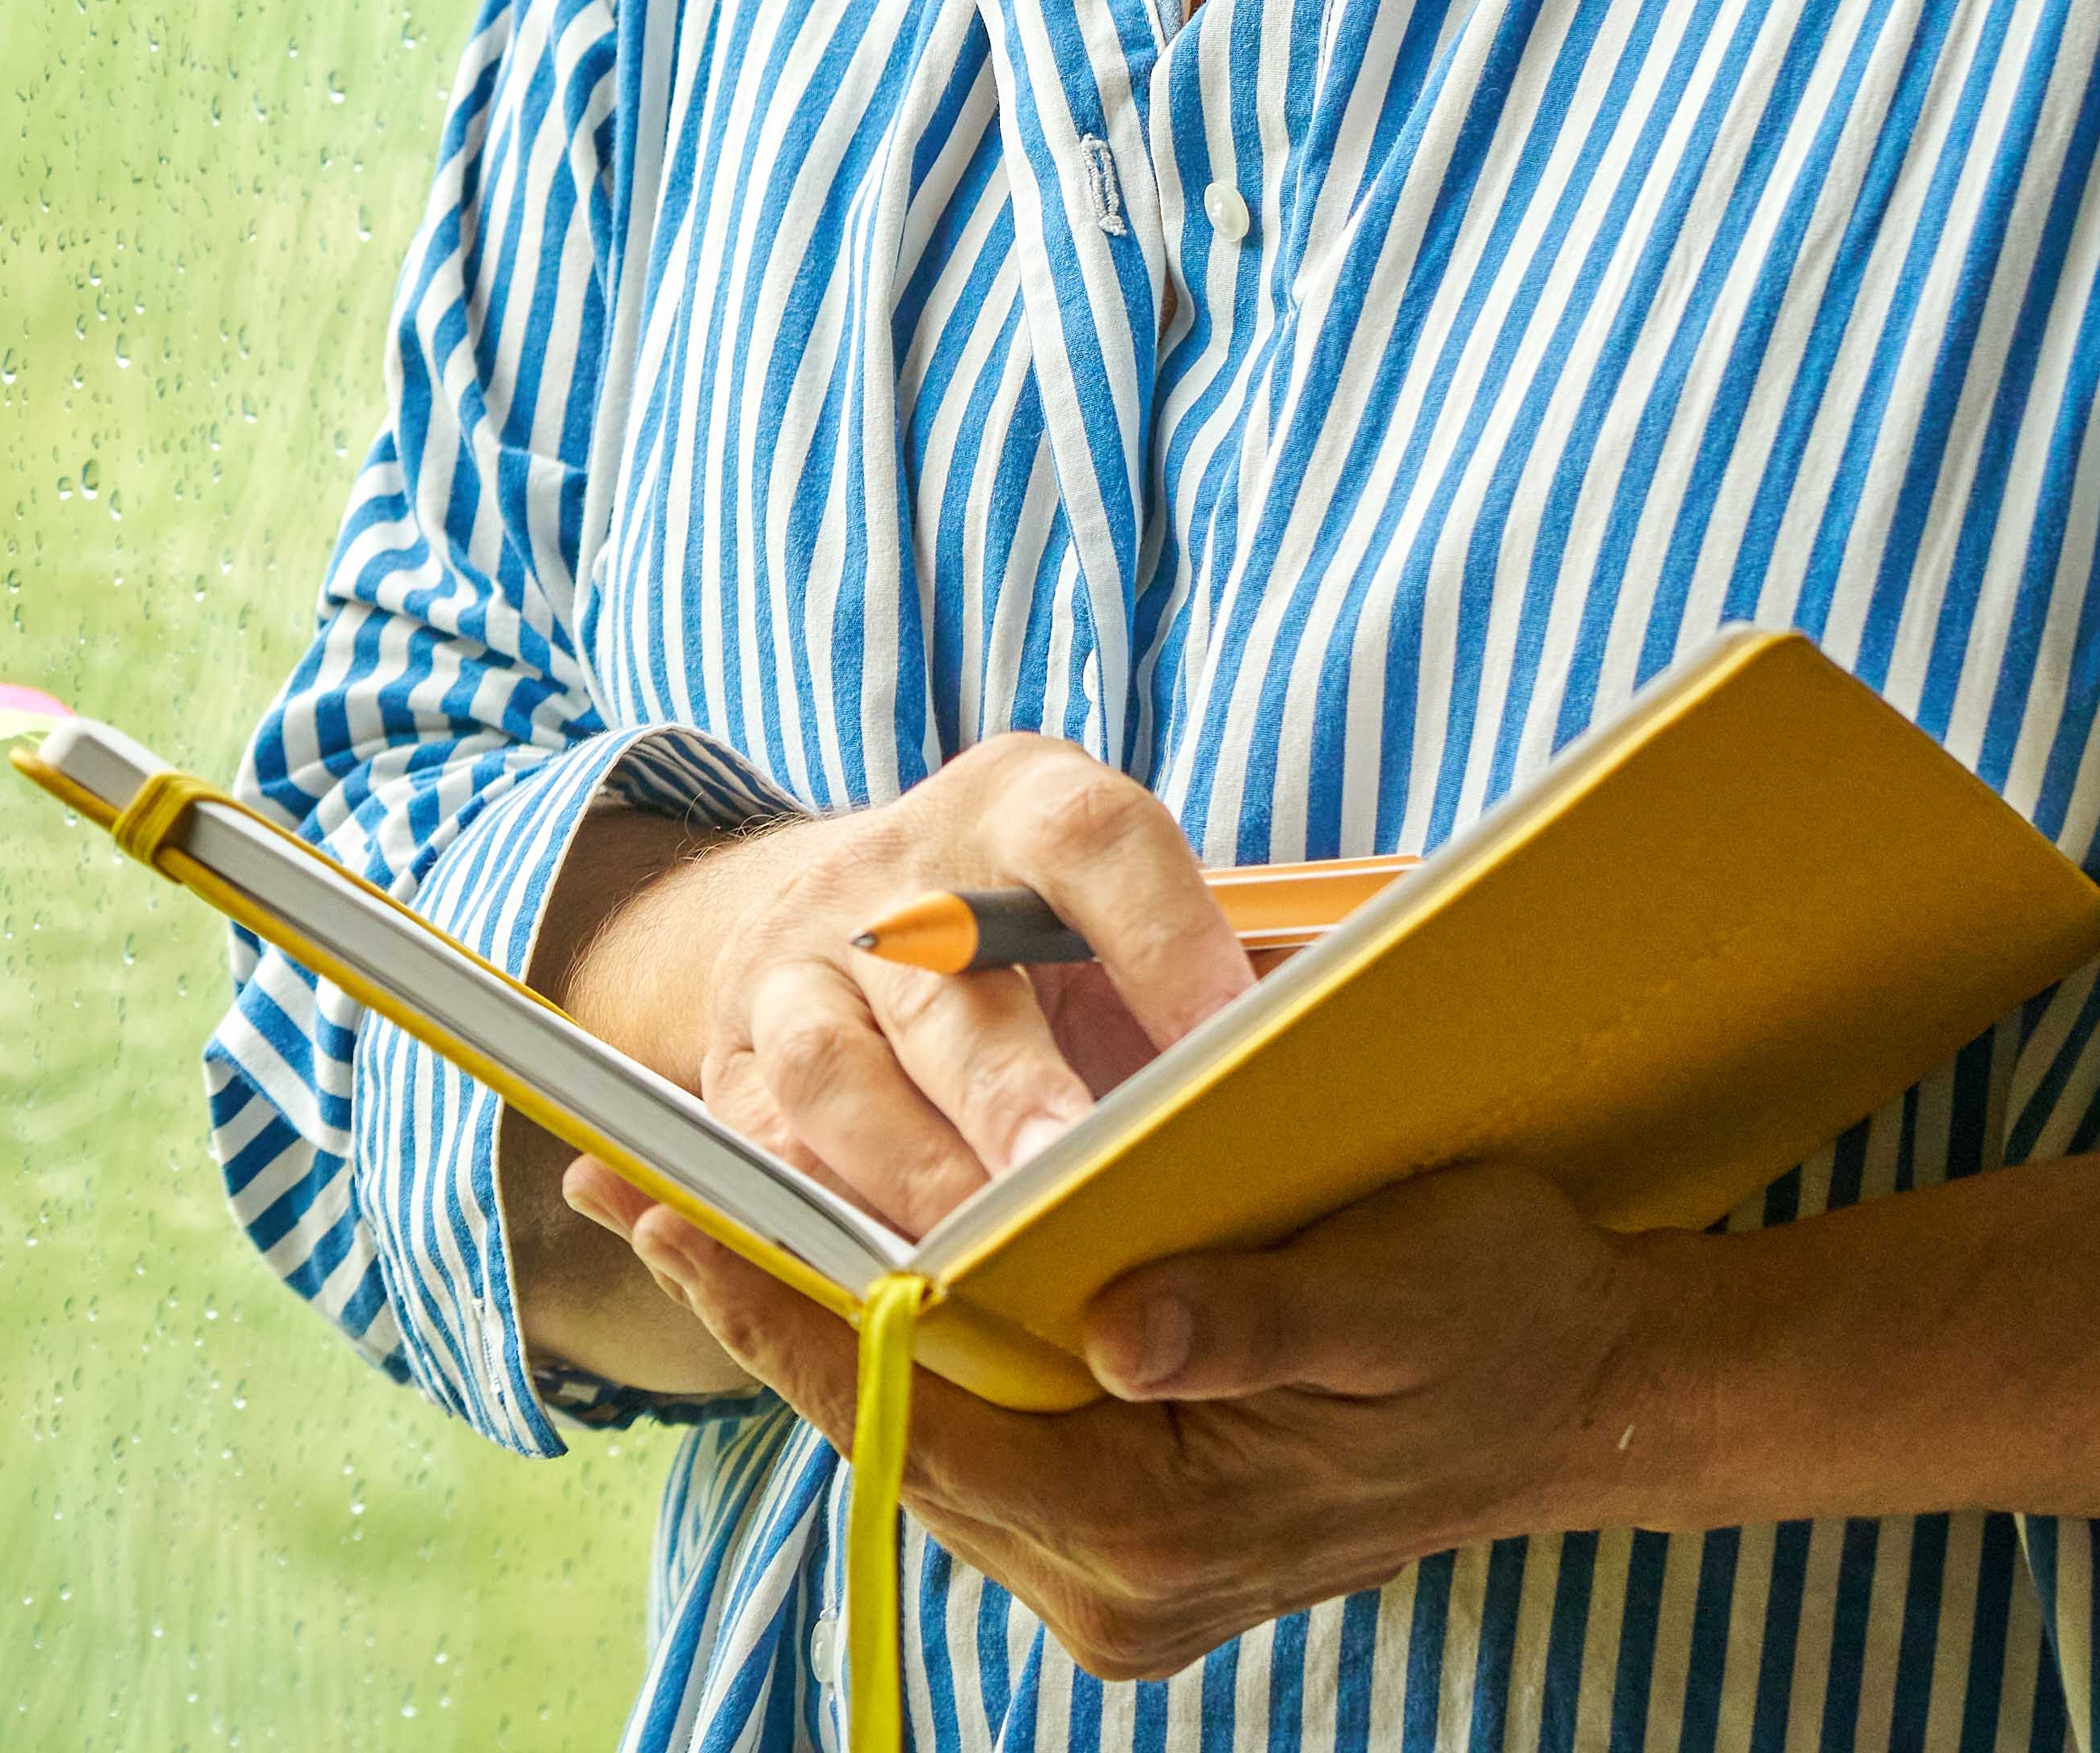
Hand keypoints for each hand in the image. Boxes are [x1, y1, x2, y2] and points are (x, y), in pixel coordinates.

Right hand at [553, 735, 1261, 1238]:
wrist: (860, 920)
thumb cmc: (1049, 943)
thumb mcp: (1128, 911)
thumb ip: (1231, 968)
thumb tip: (1370, 1039)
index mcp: (1017, 805)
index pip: (1090, 837)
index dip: (1161, 933)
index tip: (1235, 1037)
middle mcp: (894, 873)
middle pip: (947, 972)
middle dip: (1013, 1087)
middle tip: (1076, 1176)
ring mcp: (793, 966)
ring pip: (827, 1065)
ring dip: (906, 1171)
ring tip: (980, 1264)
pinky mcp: (729, 1066)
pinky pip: (760, 1155)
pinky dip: (819, 1227)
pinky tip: (893, 1295)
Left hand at [575, 1146, 1689, 1682]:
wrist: (1591, 1398)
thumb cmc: (1508, 1313)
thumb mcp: (1405, 1288)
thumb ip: (1258, 1318)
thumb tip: (1119, 1332)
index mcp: (1172, 1526)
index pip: (928, 1416)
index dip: (791, 1315)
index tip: (671, 1220)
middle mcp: (1123, 1588)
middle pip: (897, 1435)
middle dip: (769, 1308)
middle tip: (635, 1184)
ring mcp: (1120, 1584)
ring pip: (926, 1444)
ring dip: (830, 1329)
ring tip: (707, 1210)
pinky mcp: (1128, 1549)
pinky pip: (981, 1447)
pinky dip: (913, 1356)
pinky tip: (853, 1267)